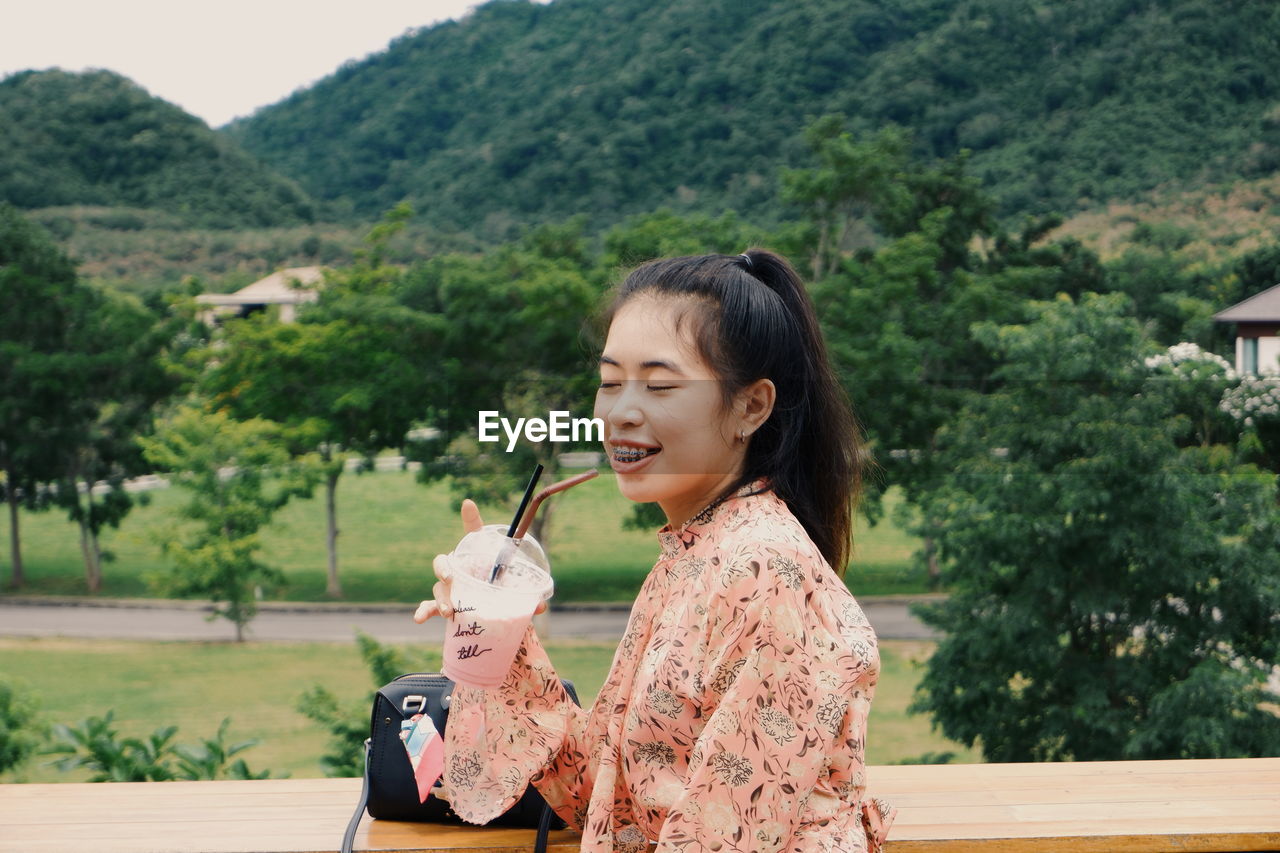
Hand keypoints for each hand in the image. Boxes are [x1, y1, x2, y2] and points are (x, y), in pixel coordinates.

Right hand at [413, 499, 547, 623]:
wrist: (489, 614)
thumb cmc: (500, 594)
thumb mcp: (515, 593)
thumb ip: (528, 598)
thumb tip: (542, 607)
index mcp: (476, 559)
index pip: (472, 535)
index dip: (471, 518)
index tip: (469, 504)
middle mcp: (459, 571)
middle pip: (444, 562)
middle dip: (443, 569)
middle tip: (451, 579)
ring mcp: (449, 589)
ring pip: (438, 588)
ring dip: (441, 598)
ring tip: (449, 611)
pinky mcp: (443, 606)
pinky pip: (428, 607)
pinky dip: (422, 611)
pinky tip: (418, 618)